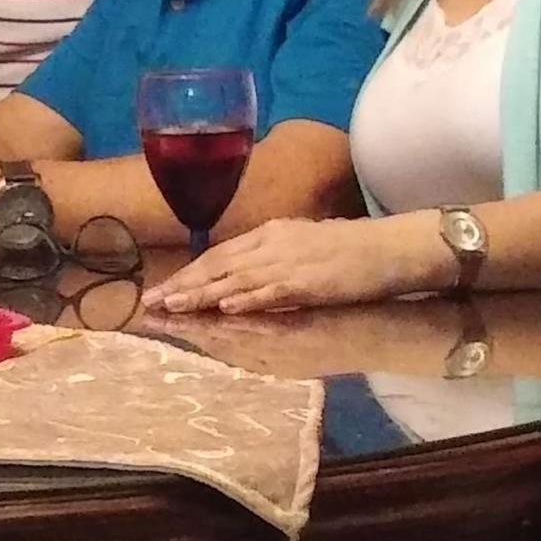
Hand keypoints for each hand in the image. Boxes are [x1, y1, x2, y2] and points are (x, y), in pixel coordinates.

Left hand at [143, 213, 446, 315]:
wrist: (391, 247)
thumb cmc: (350, 250)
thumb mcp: (302, 245)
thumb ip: (271, 256)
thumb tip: (243, 271)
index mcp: (271, 233)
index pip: (219, 254)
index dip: (188, 273)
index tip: (161, 289)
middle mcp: (273, 243)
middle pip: (218, 265)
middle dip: (182, 285)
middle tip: (149, 302)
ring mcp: (291, 260)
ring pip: (236, 278)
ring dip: (202, 294)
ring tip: (171, 307)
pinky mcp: (310, 280)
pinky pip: (273, 290)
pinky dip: (247, 299)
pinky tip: (225, 307)